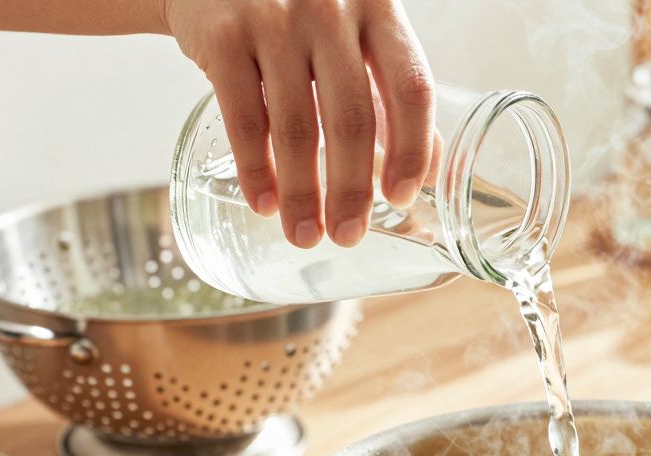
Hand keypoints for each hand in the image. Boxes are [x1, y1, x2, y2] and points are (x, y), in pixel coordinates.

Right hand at [165, 0, 433, 246]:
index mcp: (379, 9)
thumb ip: (389, 87)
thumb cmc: (301, 9)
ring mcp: (274, 19)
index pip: (411, 87)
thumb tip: (426, 168)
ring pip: (297, 127)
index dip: (411, 150)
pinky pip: (244, 118)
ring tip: (304, 234)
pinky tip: (264, 203)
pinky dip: (256, 170)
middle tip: (347, 237)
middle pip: (353, 118)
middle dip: (351, 191)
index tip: (401, 198)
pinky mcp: (223, 34)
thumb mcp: (355, 30)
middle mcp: (331, 8)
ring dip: (301, 194)